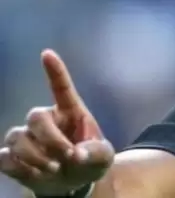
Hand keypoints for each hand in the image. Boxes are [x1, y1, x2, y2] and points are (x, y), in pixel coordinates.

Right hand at [0, 50, 114, 195]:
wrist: (74, 182)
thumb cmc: (89, 161)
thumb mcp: (103, 157)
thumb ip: (94, 153)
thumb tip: (76, 156)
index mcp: (71, 112)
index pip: (62, 88)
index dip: (55, 71)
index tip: (47, 54)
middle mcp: (47, 120)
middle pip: (35, 117)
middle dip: (51, 140)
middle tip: (67, 158)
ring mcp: (28, 138)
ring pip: (16, 137)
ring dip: (33, 157)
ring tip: (53, 169)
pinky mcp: (14, 157)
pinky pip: (3, 157)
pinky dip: (17, 168)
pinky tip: (33, 174)